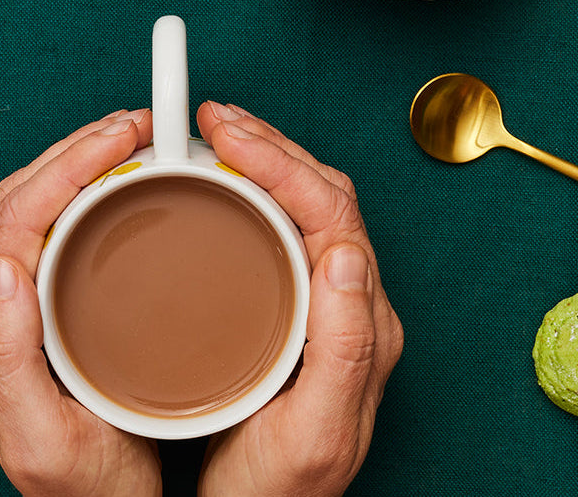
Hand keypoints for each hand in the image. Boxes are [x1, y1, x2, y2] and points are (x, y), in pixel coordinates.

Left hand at [0, 110, 162, 496]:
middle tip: (139, 122)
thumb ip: (8, 356)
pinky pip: (59, 222)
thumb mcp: (42, 438)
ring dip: (82, 157)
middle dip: (79, 147)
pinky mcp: (47, 300)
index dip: (69, 165)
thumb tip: (0, 265)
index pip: (18, 219)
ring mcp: (21, 301)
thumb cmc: (84, 484)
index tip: (125, 135)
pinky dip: (90, 183)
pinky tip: (125, 175)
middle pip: (25, 197)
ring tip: (134, 135)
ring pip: (40, 202)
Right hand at [195, 102, 402, 496]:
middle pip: (322, 194)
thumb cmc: (281, 489)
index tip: (225, 131)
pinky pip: (287, 224)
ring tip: (219, 133)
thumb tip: (346, 252)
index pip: (330, 212)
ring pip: (307, 202)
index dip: (279, 160)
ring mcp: (328, 300)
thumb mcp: (314, 433)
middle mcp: (354, 302)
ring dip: (266, 157)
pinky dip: (256, 187)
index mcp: (363, 322)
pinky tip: (224, 180)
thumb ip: (343, 346)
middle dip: (270, 144)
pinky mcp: (301, 304)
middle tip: (214, 117)